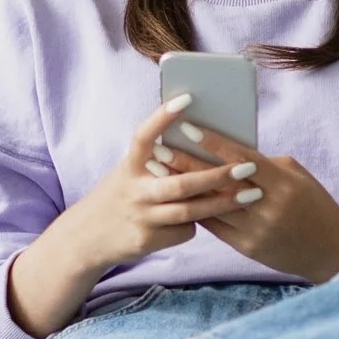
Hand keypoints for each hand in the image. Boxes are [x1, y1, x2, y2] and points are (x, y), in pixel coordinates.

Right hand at [5, 94, 259, 335]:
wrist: (87, 238)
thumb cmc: (121, 196)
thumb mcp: (130, 173)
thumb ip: (158, 163)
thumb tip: (202, 144)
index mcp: (129, 166)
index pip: (144, 136)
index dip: (162, 117)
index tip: (187, 99)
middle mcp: (134, 189)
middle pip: (181, 183)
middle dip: (217, 175)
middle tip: (247, 165)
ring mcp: (140, 216)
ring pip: (189, 211)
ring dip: (223, 203)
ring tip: (251, 194)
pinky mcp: (146, 240)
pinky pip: (184, 231)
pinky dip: (197, 223)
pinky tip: (205, 219)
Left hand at [146, 114, 338, 284]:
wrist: (330, 251)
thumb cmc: (315, 205)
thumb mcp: (297, 177)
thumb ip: (266, 164)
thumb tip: (232, 152)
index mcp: (282, 184)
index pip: (241, 158)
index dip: (212, 142)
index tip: (187, 127)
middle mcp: (266, 207)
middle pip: (219, 182)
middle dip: (185, 163)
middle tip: (159, 149)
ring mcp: (255, 230)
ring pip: (212, 205)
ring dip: (183, 188)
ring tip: (160, 172)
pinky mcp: (247, 248)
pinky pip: (215, 226)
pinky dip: (197, 209)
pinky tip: (178, 196)